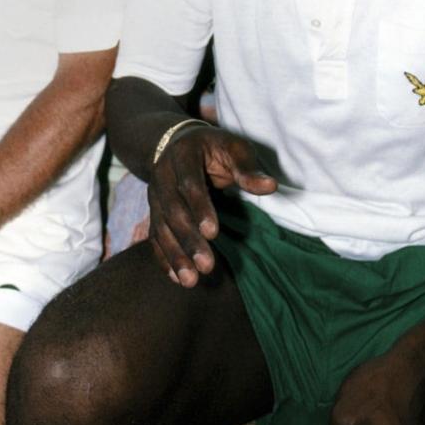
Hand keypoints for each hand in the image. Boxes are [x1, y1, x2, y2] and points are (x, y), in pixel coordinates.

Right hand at [148, 124, 275, 286]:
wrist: (177, 143)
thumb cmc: (214, 148)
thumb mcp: (233, 147)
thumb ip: (247, 168)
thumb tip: (270, 186)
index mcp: (182, 155)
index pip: (189, 184)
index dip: (200, 207)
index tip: (213, 233)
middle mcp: (162, 175)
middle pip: (172, 210)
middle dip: (188, 240)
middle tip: (206, 266)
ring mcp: (154, 195)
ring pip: (160, 228)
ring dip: (174, 255)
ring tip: (190, 281)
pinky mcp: (154, 212)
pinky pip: (154, 237)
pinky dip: (163, 258)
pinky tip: (177, 278)